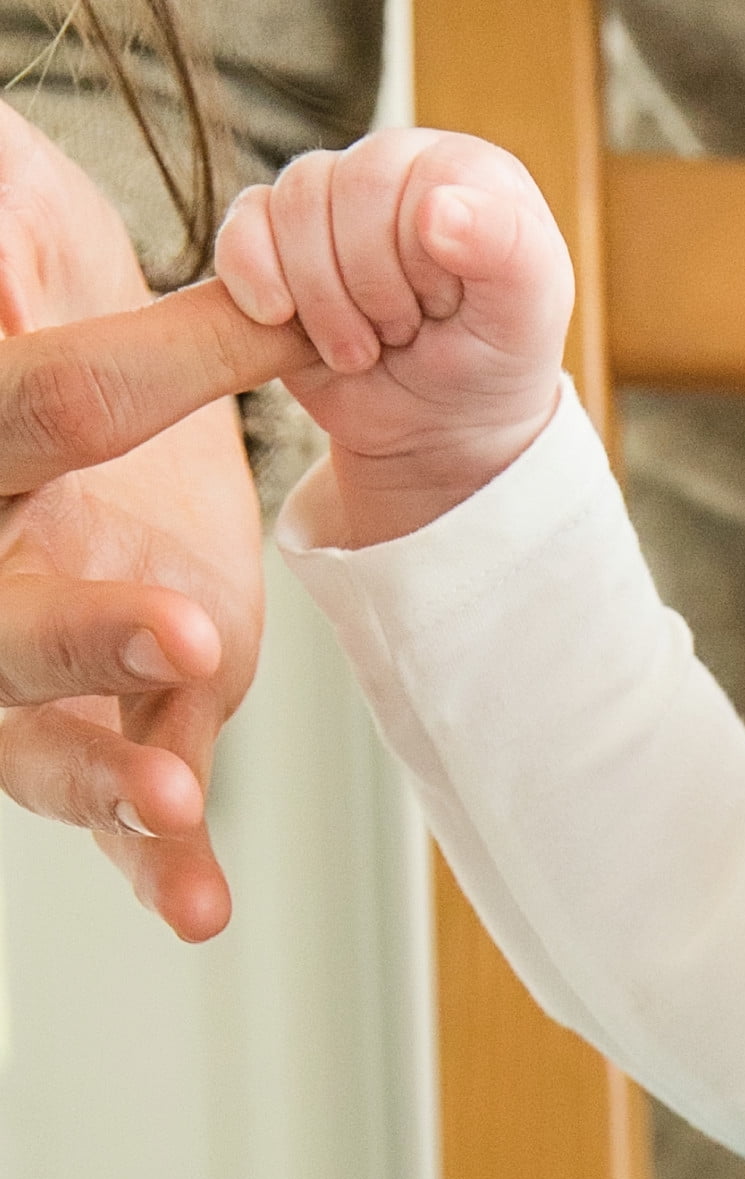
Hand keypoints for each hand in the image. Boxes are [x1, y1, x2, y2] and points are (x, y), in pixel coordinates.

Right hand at [0, 102, 311, 939]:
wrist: (48, 359)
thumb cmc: (23, 269)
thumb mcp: (22, 222)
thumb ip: (8, 234)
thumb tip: (4, 266)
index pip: (45, 407)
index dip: (152, 380)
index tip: (240, 356)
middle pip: (5, 611)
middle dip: (82, 631)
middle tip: (185, 632)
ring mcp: (22, 663)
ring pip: (38, 737)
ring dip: (108, 781)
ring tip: (178, 803)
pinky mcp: (90, 728)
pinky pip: (110, 811)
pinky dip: (153, 864)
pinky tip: (198, 908)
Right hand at [216, 129, 572, 547]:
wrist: (440, 431)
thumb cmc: (494, 366)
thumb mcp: (526, 320)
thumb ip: (510, 254)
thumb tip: (436, 207)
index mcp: (464, 168)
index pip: (406, 177)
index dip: (417, 260)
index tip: (450, 309)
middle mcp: (393, 166)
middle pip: (341, 189)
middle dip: (373, 289)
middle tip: (409, 335)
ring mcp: (329, 199)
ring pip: (290, 210)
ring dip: (326, 303)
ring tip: (368, 349)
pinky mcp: (273, 237)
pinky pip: (240, 231)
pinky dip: (256, 281)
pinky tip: (285, 320)